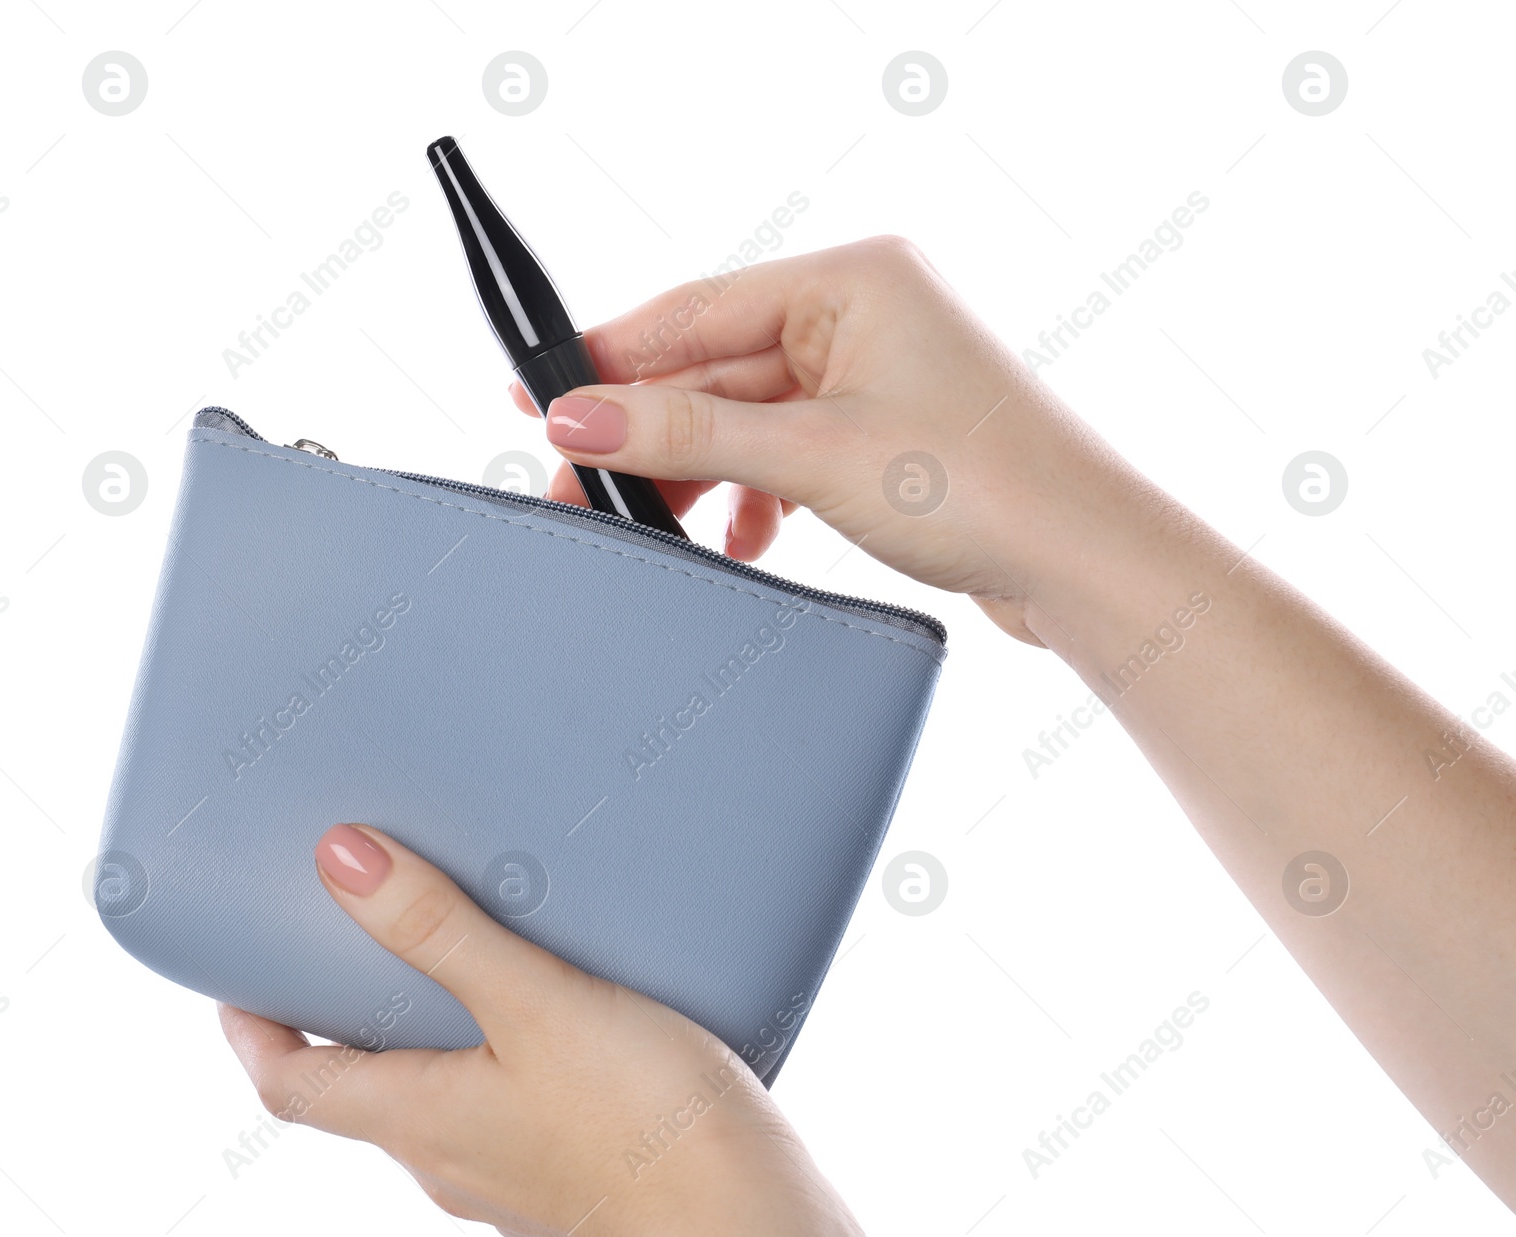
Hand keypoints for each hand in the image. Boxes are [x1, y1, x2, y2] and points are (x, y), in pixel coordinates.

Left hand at [220, 824, 902, 1236]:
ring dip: (424, 1038)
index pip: (290, 1083)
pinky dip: (493, 1062)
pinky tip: (553, 1022)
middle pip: (360, 1089)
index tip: (238, 977)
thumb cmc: (644, 1118)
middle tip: (353, 942)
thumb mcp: (534, 1002)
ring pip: (435, 1100)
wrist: (749, 1221)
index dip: (251, 1030)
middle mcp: (449, 1162)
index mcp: (419, 1122)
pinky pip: (502, 1113)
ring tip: (458, 962)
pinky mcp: (571, 1179)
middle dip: (343, 1019)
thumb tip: (339, 861)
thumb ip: (438, 929)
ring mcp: (510, 1180)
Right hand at [515, 235, 1142, 645]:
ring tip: (666, 527)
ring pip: (749, 417)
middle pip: (717, 367)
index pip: (696, 309)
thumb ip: (685, 435)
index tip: (543, 401)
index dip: (611, 360)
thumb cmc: (986, 487)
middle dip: (653, 434)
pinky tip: (747, 539)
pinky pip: (789, 453)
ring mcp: (878, 376)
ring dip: (706, 474)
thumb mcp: (812, 454)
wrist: (1084, 566)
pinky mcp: (887, 437)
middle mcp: (865, 313)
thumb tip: (581, 421)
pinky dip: (758, 496)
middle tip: (582, 486)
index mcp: (855, 277)